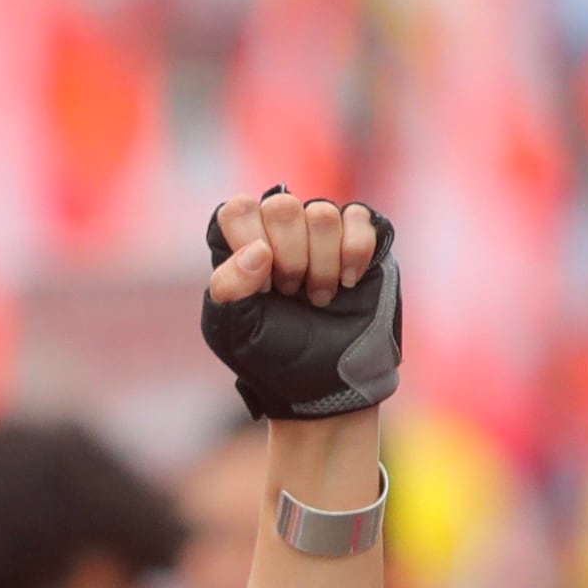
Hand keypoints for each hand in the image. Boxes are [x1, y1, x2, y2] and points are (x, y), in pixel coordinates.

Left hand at [200, 190, 398, 421]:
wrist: (326, 382)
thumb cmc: (273, 356)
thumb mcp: (234, 330)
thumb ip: (228, 286)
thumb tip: (259, 250)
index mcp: (240, 244)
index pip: (238, 209)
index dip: (250, 245)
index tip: (262, 288)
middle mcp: (279, 231)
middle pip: (282, 205)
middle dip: (289, 257)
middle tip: (291, 291)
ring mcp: (319, 232)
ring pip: (322, 213)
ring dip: (322, 264)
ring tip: (319, 296)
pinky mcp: (358, 238)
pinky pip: (358, 217)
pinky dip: (354, 253)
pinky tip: (348, 282)